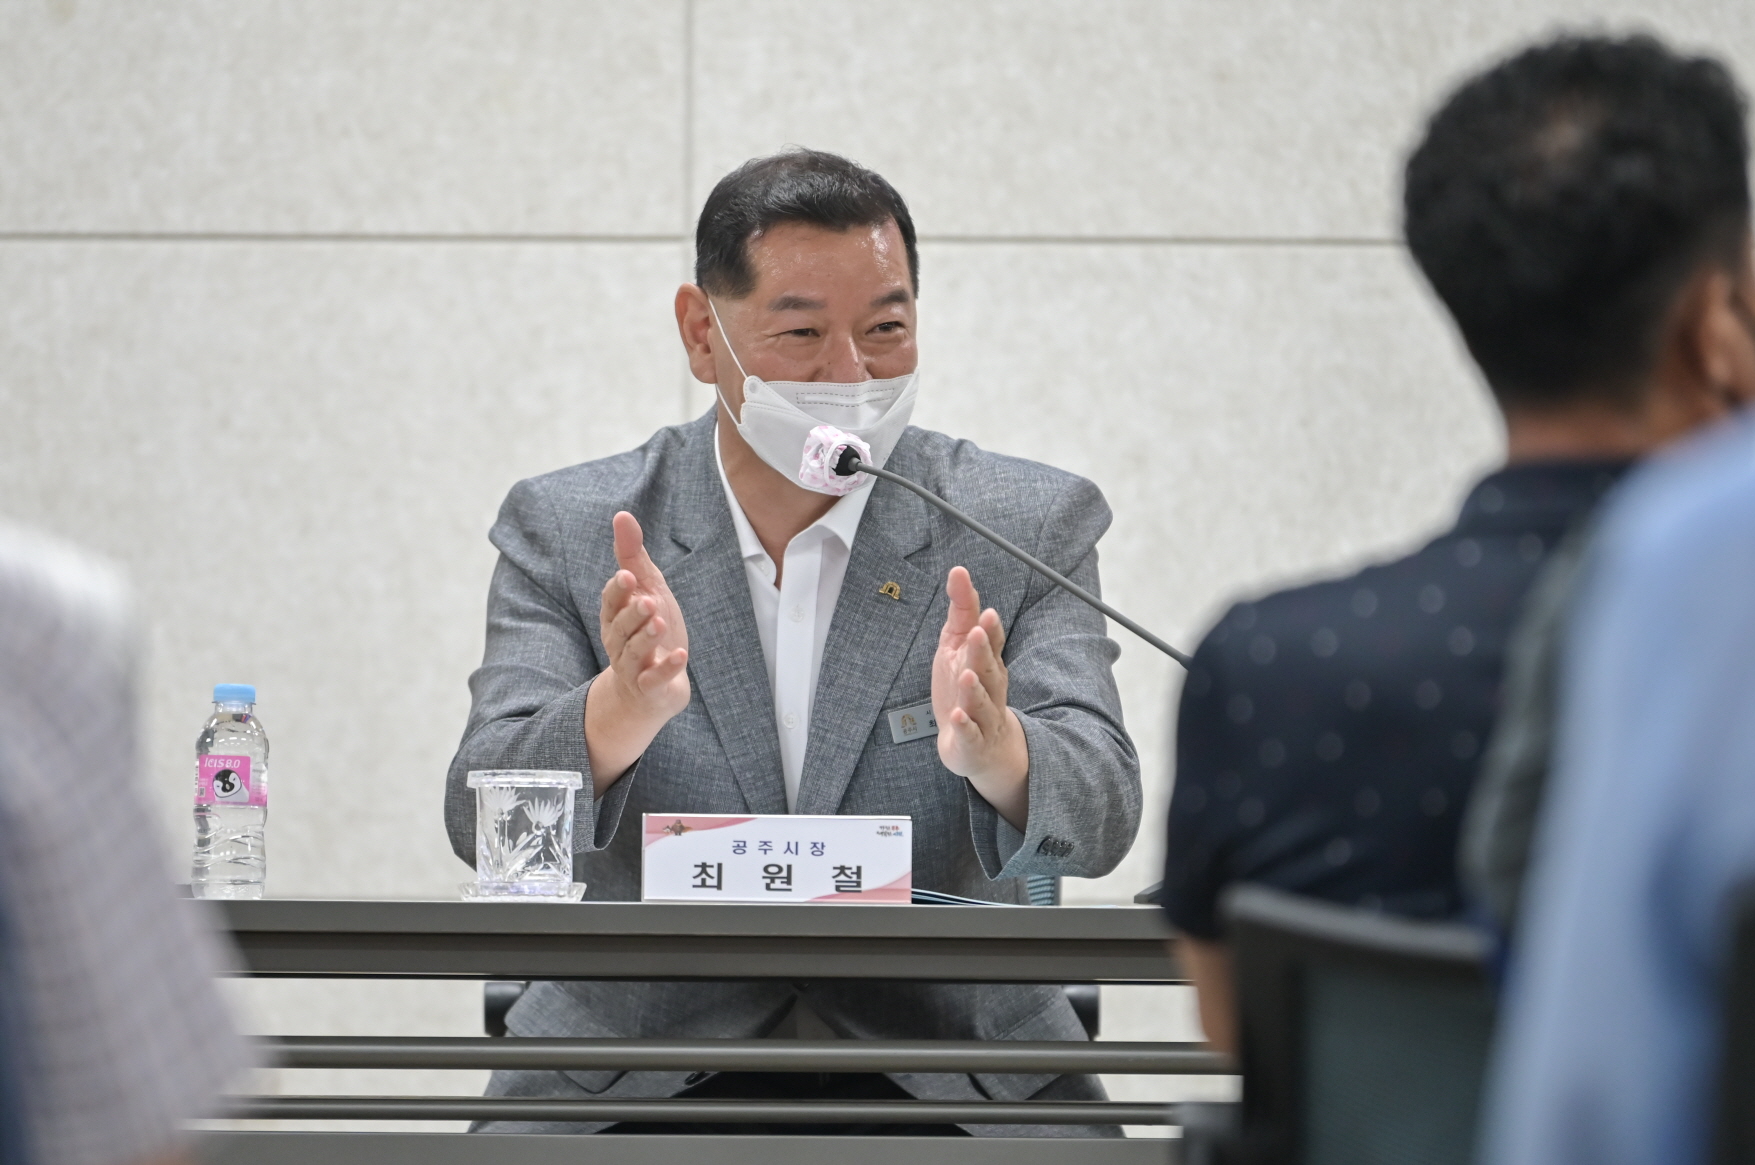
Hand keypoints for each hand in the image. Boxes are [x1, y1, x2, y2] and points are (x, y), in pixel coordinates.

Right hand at [583, 512, 689, 789]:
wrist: (654, 689)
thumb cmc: (650, 631)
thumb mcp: (647, 590)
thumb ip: (633, 557)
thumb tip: (622, 515)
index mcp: (616, 617)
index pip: (611, 602)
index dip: (618, 591)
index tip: (628, 577)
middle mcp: (619, 642)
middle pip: (619, 628)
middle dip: (632, 614)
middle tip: (648, 600)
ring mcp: (634, 668)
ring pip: (632, 653)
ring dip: (645, 638)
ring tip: (659, 622)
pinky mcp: (650, 688)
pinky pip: (654, 680)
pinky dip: (666, 669)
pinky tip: (680, 655)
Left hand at [932, 566, 1028, 826]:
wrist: (981, 747)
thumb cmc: (966, 688)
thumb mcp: (959, 646)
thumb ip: (961, 611)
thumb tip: (958, 571)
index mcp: (987, 662)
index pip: (992, 643)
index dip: (990, 629)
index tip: (986, 611)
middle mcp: (990, 687)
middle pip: (989, 668)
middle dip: (984, 651)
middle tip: (979, 632)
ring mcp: (983, 715)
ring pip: (982, 701)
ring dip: (975, 688)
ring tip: (966, 673)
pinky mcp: (972, 740)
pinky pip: (971, 733)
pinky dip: (965, 726)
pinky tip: (958, 716)